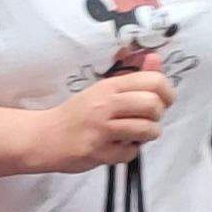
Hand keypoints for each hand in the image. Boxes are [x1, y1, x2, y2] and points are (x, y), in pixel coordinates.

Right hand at [22, 70, 174, 173]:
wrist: (43, 137)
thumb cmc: (77, 114)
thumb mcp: (102, 90)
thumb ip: (133, 77)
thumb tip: (156, 58)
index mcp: (108, 87)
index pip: (154, 81)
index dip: (167, 92)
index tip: (163, 101)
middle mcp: (104, 105)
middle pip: (153, 105)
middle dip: (157, 115)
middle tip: (145, 119)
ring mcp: (100, 130)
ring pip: (147, 130)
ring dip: (147, 135)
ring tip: (134, 134)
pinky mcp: (97, 152)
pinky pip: (130, 153)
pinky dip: (128, 152)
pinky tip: (116, 147)